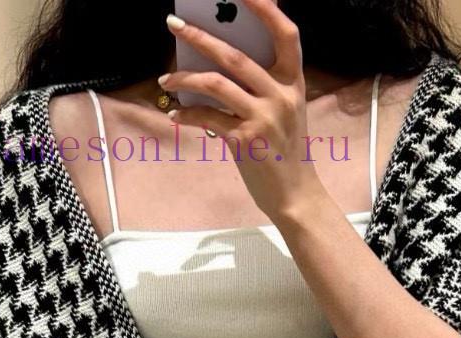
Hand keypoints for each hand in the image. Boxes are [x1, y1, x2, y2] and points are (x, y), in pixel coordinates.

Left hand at [162, 0, 322, 221]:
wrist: (295, 196)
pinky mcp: (245, 140)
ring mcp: (264, 118)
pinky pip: (208, 118)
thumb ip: (262, 86)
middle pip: (235, 55)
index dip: (266, 8)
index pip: (286, 34)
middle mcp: (281, 96)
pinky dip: (188, 115)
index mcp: (293, 83)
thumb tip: (216, 62)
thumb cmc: (284, 151)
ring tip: (165, 81)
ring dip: (184, 78)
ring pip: (216, 83)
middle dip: (199, 36)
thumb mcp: (284, 113)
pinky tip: (176, 114)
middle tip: (174, 24)